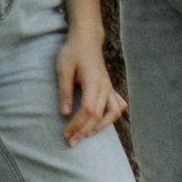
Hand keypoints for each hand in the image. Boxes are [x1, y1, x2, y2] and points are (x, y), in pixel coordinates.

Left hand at [56, 26, 124, 143]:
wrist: (86, 40)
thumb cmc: (73, 52)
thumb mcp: (64, 69)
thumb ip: (65, 92)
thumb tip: (65, 114)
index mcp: (94, 82)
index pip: (88, 110)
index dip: (77, 125)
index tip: (66, 134)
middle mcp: (105, 87)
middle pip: (98, 116)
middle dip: (84, 131)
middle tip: (70, 141)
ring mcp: (109, 88)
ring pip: (113, 113)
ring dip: (100, 127)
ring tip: (86, 135)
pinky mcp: (110, 88)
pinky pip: (117, 106)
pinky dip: (111, 118)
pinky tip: (100, 124)